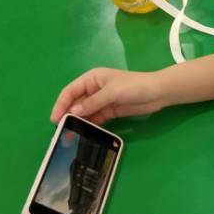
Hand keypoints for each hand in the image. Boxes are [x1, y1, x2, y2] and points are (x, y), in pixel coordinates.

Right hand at [50, 68, 166, 124]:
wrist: (158, 93)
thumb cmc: (135, 86)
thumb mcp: (112, 92)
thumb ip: (93, 103)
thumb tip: (73, 113)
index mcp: (92, 78)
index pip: (71, 91)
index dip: (61, 104)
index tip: (55, 118)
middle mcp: (94, 89)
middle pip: (76, 102)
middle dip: (67, 115)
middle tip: (61, 130)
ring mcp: (102, 101)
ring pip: (85, 112)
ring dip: (78, 122)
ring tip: (70, 135)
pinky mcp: (110, 111)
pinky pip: (96, 118)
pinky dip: (90, 124)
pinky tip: (84, 133)